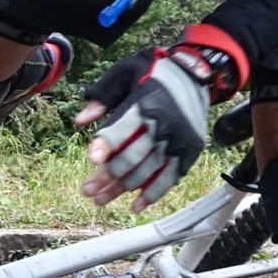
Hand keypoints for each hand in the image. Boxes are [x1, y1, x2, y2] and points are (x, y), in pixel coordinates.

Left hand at [74, 25, 246, 211]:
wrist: (197, 73)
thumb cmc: (155, 72)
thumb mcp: (126, 71)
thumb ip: (102, 95)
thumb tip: (79, 122)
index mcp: (145, 103)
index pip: (122, 128)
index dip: (106, 144)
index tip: (91, 159)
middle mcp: (163, 124)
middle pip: (132, 156)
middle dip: (108, 176)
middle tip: (87, 191)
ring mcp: (178, 140)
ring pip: (147, 171)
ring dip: (122, 188)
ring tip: (100, 200)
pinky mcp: (189, 150)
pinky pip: (170, 177)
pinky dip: (153, 193)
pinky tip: (135, 206)